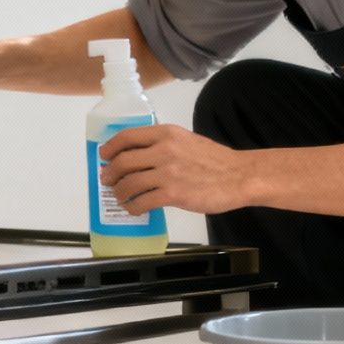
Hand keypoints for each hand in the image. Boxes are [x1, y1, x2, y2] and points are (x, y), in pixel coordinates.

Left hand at [98, 124, 252, 214]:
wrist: (240, 176)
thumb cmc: (216, 160)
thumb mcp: (187, 140)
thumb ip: (164, 144)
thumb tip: (138, 154)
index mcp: (166, 134)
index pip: (127, 137)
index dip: (110, 147)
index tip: (104, 155)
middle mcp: (163, 150)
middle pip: (122, 161)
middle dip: (110, 173)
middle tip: (108, 180)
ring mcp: (167, 173)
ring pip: (128, 183)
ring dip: (119, 192)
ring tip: (120, 196)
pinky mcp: (173, 194)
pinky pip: (142, 202)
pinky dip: (133, 207)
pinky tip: (134, 209)